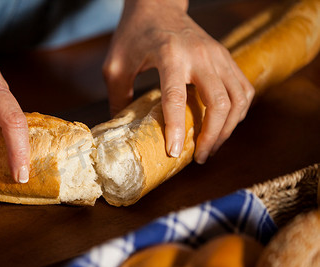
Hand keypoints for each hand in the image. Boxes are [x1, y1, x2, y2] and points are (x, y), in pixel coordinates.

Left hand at [103, 0, 253, 163]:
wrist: (158, 4)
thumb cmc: (134, 33)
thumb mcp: (116, 65)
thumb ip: (118, 98)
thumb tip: (121, 132)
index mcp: (169, 55)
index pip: (176, 98)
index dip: (175, 129)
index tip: (174, 154)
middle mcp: (200, 55)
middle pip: (219, 103)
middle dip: (212, 136)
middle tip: (199, 157)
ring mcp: (218, 55)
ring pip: (238, 99)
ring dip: (228, 128)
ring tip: (211, 146)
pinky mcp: (226, 57)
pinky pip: (243, 89)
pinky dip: (237, 112)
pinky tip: (223, 126)